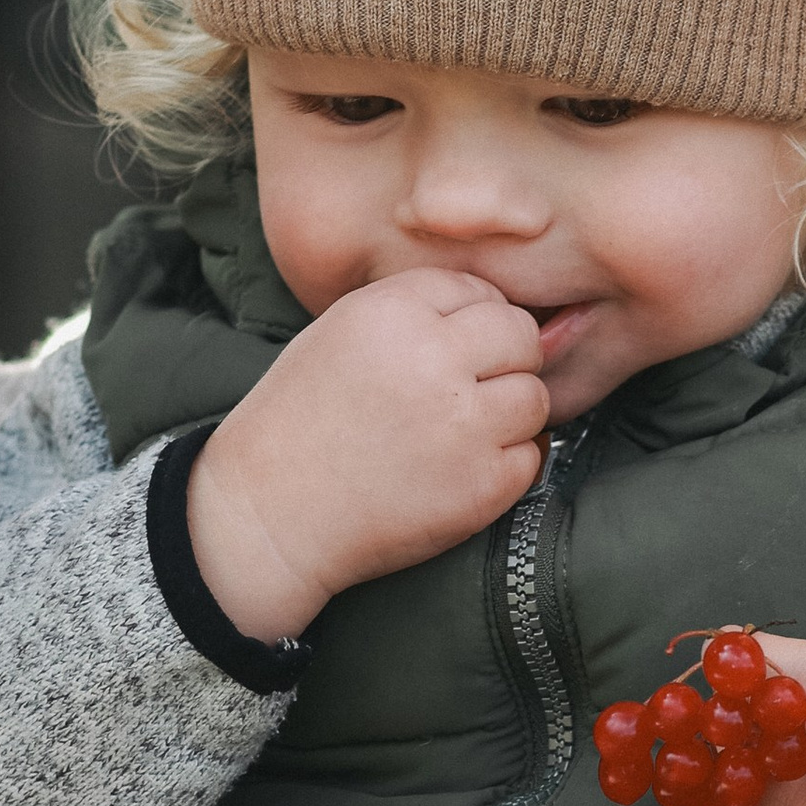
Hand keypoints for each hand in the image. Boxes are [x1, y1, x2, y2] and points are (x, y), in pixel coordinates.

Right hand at [186, 267, 547, 640]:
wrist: (271, 515)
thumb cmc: (298, 424)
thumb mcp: (337, 334)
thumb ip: (411, 311)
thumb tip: (493, 310)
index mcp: (394, 313)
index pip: (479, 290)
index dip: (473, 320)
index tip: (453, 351)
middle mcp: (434, 360)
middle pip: (520, 336)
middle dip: (504, 359)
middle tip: (472, 389)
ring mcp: (464, 425)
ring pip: (534, 397)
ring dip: (509, 414)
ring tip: (462, 432)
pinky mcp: (482, 484)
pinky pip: (530, 457)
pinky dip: (505, 464)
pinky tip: (460, 470)